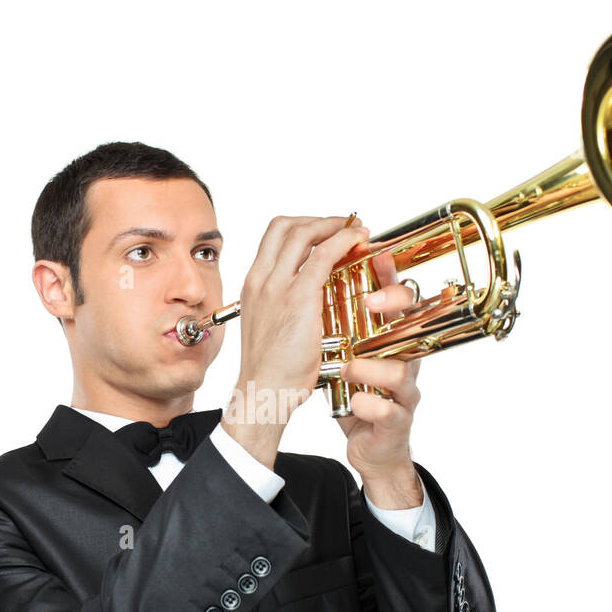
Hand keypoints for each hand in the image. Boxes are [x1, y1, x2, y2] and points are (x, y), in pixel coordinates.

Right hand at [224, 215, 370, 468]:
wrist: (264, 391)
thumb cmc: (272, 369)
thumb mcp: (271, 327)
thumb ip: (283, 306)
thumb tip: (308, 298)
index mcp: (252, 285)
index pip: (273, 237)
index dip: (303, 226)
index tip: (325, 232)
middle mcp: (260, 279)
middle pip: (286, 225)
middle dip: (319, 220)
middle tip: (344, 226)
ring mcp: (276, 286)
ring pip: (304, 233)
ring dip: (334, 225)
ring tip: (356, 232)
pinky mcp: (298, 298)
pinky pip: (323, 255)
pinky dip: (343, 241)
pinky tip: (359, 243)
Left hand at [337, 245, 424, 507]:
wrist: (364, 440)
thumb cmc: (353, 389)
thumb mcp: (341, 348)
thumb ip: (336, 318)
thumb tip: (313, 274)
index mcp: (387, 336)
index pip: (393, 297)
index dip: (389, 273)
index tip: (375, 252)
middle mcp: (402, 357)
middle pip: (412, 322)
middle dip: (393, 306)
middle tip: (369, 302)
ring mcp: (403, 389)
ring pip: (403, 369)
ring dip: (372, 366)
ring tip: (347, 368)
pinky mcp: (397, 419)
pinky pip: (390, 409)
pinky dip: (370, 405)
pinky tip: (354, 403)